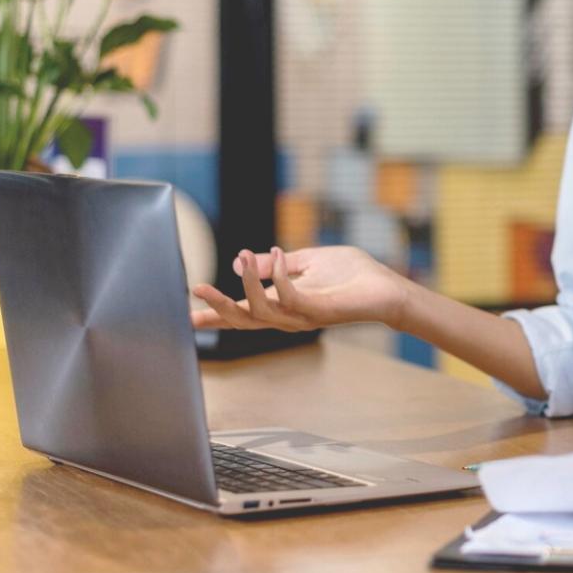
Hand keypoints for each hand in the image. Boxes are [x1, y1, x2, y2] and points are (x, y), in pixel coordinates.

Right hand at [190, 245, 409, 332]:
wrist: (385, 287)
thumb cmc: (352, 275)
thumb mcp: (308, 261)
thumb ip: (278, 263)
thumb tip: (245, 258)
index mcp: (283, 304)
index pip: (243, 312)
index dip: (215, 314)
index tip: (187, 314)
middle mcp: (289, 316)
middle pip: (243, 320)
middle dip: (218, 306)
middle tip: (196, 287)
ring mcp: (303, 317)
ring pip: (261, 311)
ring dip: (248, 280)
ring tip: (243, 255)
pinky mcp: (319, 310)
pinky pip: (289, 295)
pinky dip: (278, 273)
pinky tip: (278, 252)